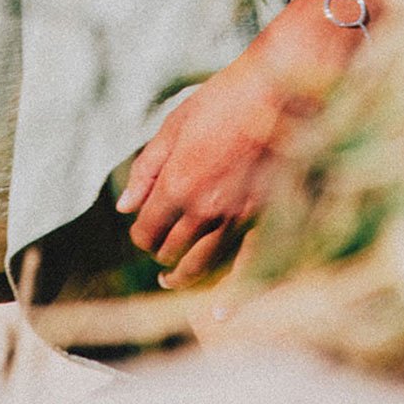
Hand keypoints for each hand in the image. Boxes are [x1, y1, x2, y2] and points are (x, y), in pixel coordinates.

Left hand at [115, 53, 292, 289]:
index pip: (147, 229)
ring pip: (203, 263)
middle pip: (172, 249)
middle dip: (159, 250)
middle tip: (158, 245)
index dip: (141, 233)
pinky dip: (232, 296)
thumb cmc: (224, 98)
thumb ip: (148, 168)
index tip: (142, 227)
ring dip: (183, 275)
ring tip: (172, 279)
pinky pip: (248, 268)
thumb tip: (124, 206)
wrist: (279, 90)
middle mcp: (206, 209)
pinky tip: (219, 314)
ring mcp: (238, 218)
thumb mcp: (175, 123)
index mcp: (178, 184)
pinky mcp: (266, 218)